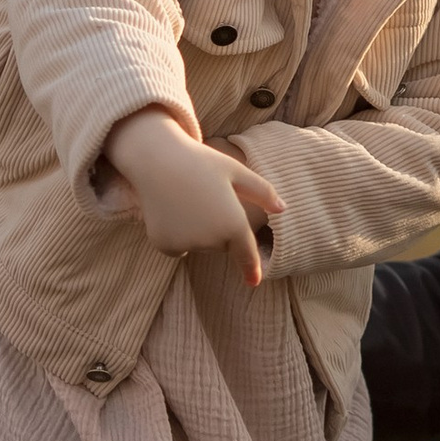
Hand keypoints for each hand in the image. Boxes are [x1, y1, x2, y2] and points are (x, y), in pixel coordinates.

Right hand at [105, 107, 284, 284]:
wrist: (156, 158)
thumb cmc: (200, 161)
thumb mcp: (236, 171)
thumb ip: (262, 192)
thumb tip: (283, 208)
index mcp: (234, 224)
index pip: (246, 255)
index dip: (251, 270)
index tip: (254, 282)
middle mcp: (211, 240)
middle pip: (221, 244)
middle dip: (219, 228)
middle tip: (205, 197)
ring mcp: (187, 245)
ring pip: (200, 245)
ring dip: (198, 231)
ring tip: (187, 200)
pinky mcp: (165, 246)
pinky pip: (179, 247)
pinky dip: (178, 235)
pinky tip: (171, 210)